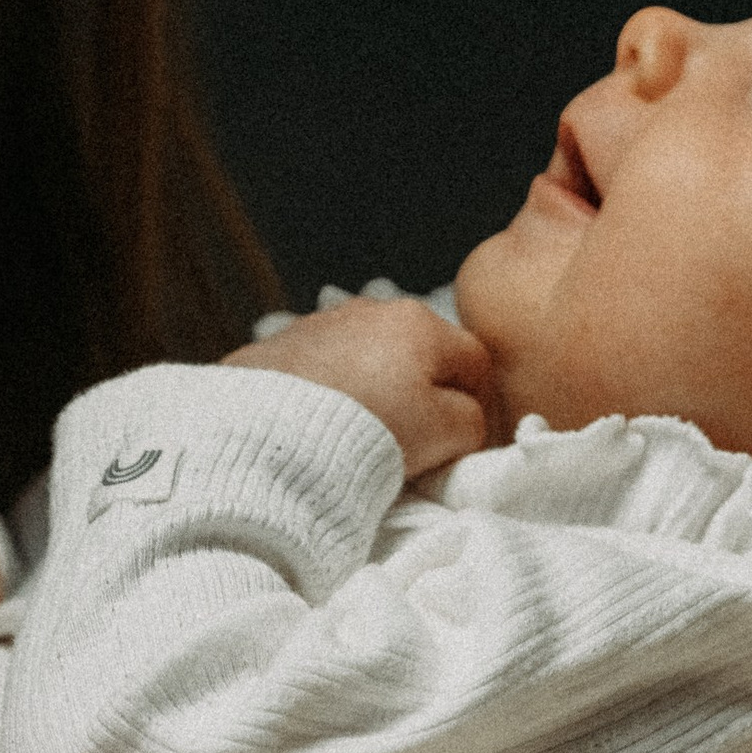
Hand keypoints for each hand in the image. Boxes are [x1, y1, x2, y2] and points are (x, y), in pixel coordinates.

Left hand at [226, 295, 492, 476]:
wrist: (270, 432)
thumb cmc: (369, 427)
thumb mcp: (446, 433)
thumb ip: (471, 422)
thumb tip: (464, 420)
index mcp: (419, 321)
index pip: (473, 362)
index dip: (481, 406)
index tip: (469, 443)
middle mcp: (370, 309)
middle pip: (419, 356)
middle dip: (425, 396)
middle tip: (419, 444)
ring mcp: (321, 323)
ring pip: (369, 360)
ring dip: (377, 392)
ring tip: (365, 436)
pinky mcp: (279, 345)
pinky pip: (325, 370)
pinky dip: (334, 394)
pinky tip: (324, 425)